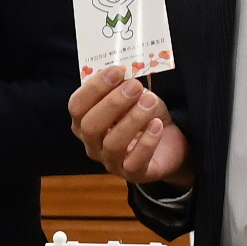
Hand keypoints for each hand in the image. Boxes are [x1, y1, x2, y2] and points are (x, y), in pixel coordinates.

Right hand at [69, 68, 190, 188]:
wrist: (170, 141)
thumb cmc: (144, 115)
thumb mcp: (134, 95)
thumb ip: (124, 85)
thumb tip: (124, 73)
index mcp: (85, 121)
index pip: (77, 106)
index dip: (94, 87)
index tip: (117, 71)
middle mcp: (93, 144)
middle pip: (91, 126)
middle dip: (113, 103)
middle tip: (135, 86)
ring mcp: (111, 162)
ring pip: (112, 144)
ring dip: (132, 120)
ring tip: (150, 102)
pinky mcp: (133, 174)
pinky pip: (134, 162)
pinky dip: (146, 142)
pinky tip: (157, 125)